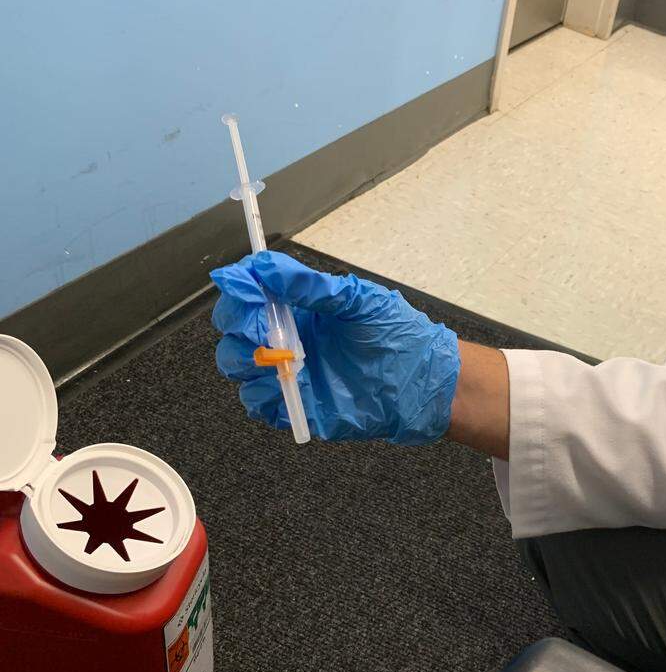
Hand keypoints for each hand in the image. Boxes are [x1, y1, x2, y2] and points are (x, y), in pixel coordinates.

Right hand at [210, 251, 459, 443]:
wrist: (424, 382)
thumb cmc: (397, 335)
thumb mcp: (358, 301)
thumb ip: (311, 285)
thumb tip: (265, 265)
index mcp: (299, 308)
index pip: (249, 295)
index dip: (239, 290)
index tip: (243, 289)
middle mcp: (287, 338)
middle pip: (234, 330)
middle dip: (238, 325)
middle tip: (261, 326)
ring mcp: (290, 373)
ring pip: (238, 366)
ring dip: (244, 359)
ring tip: (278, 356)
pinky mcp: (297, 406)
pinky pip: (259, 403)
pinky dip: (260, 394)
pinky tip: (283, 384)